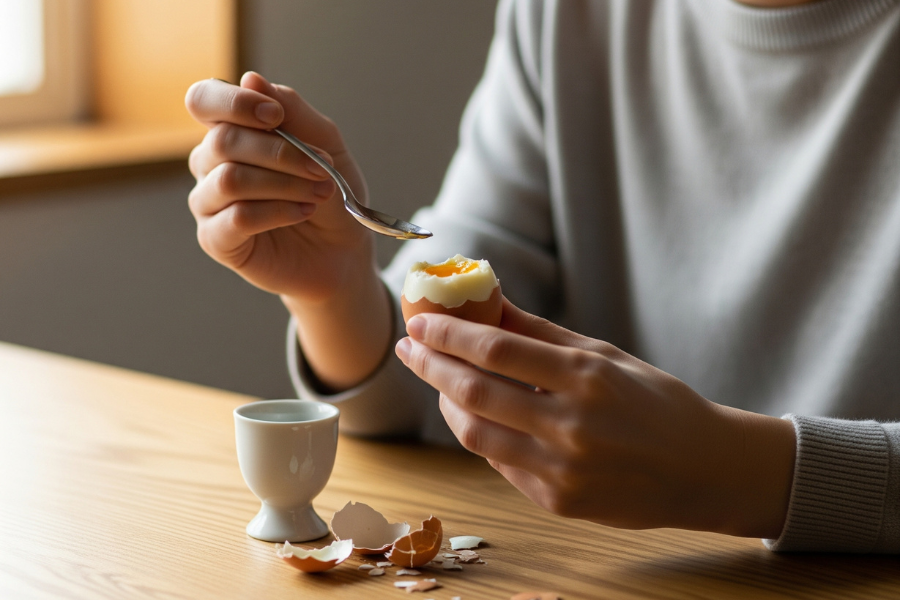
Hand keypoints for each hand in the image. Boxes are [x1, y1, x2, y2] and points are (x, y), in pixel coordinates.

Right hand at [186, 73, 390, 389]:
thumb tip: (251, 79)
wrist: (343, 250)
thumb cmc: (330, 192)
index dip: (233, 102)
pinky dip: (277, 212)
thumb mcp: (325, 144)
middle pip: (223, 141)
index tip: (276, 116)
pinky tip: (304, 213)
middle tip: (323, 170)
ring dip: (284, 184)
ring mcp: (208, 202)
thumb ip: (293, 111)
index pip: (204, 100)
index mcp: (232, 131)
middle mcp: (210, 163)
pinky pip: (236, 218)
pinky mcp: (216, 240)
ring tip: (320, 194)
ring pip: (230, 179)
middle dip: (281, 153)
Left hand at [395, 298, 795, 538]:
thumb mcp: (604, 356)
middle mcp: (571, 426)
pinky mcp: (558, 502)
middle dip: (431, 366)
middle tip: (409, 348)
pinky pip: (499, 464)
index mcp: (586, 378)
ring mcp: (563, 470)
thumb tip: (487, 302)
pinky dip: (480, 434)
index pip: (497, 351)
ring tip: (438, 381)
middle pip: (475, 391)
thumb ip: (540, 333)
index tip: (420, 322)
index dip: (449, 334)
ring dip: (447, 403)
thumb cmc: (655, 401)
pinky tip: (474, 414)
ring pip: (476, 434)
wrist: (703, 470)